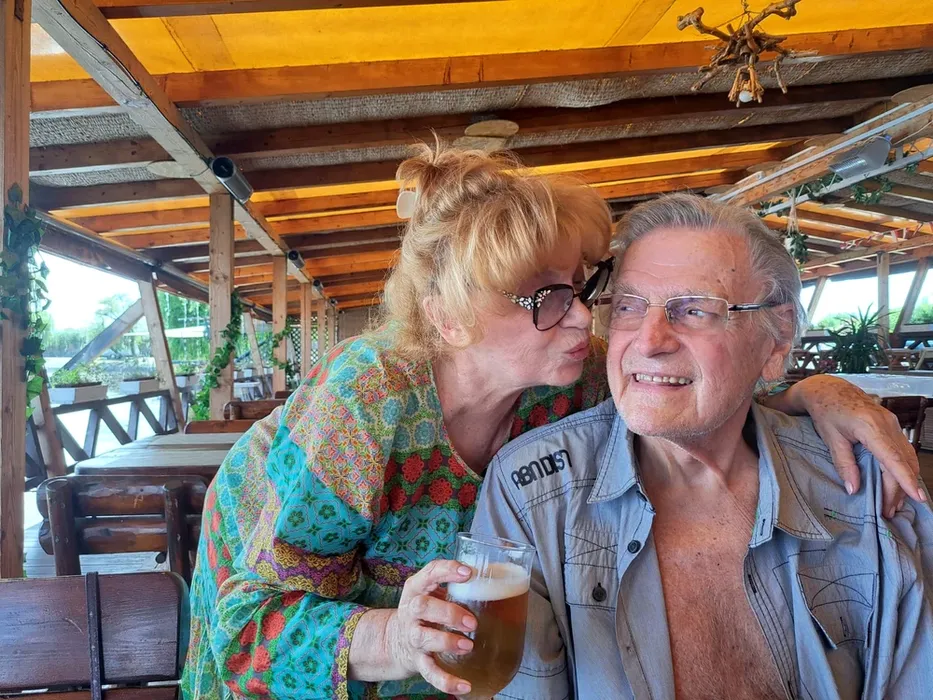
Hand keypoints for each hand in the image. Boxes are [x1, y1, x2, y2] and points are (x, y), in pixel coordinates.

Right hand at [386, 559, 476, 695]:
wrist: (395, 641)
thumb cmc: (426, 612)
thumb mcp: (433, 593)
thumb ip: (457, 587)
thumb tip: (500, 581)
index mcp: (417, 589)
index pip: (429, 573)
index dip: (447, 571)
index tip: (468, 572)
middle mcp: (411, 611)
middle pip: (423, 606)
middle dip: (448, 612)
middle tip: (471, 621)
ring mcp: (413, 637)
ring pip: (423, 637)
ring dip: (446, 641)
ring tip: (468, 645)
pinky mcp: (418, 661)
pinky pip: (430, 672)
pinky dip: (446, 681)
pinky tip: (464, 685)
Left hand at [772, 375, 924, 516]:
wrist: (829, 389)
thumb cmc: (827, 411)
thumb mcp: (831, 439)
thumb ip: (844, 464)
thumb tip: (854, 489)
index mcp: (870, 427)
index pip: (892, 458)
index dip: (905, 478)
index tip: (916, 496)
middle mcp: (887, 424)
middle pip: (902, 462)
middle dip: (899, 489)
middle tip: (889, 511)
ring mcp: (893, 423)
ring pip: (907, 457)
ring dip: (903, 481)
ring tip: (893, 503)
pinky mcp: (893, 425)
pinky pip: (904, 450)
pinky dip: (902, 468)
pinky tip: (897, 483)